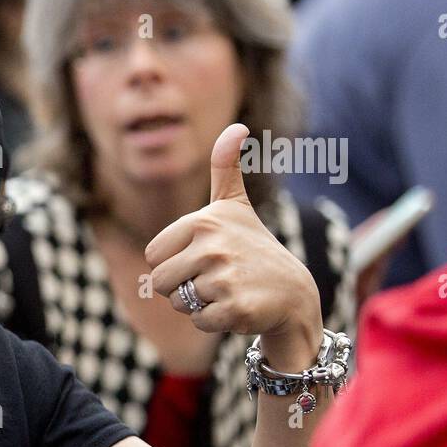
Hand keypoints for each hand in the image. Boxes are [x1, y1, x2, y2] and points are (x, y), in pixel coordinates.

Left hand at [145, 123, 323, 371]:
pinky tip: (238, 307)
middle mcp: (214, 246)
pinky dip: (215, 321)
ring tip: (229, 290)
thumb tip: (237, 125)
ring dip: (199, 304)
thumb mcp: (235, 205)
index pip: (153, 257)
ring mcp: (225, 277)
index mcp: (204, 222)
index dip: (173, 263)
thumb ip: (226, 167)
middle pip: (159, 282)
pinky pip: (200, 321)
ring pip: (179, 303)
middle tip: (216, 278)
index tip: (203, 257)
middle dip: (182, 288)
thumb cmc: (253, 248)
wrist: (293, 293)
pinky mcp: (235, 308)